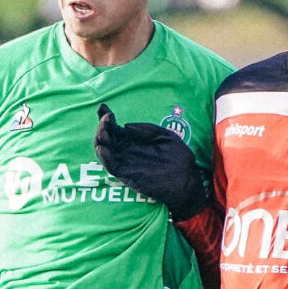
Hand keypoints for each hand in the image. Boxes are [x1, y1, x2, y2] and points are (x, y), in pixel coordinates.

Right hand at [95, 104, 212, 221]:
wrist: (187, 181)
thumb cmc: (179, 159)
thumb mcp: (165, 136)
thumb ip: (146, 130)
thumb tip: (126, 126)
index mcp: (134, 140)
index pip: (115, 128)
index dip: (106, 117)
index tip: (103, 107)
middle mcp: (126, 150)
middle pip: (106, 137)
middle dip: (102, 126)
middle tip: (106, 118)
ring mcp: (125, 162)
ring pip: (105, 150)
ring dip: (100, 139)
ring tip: (104, 131)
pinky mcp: (126, 175)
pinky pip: (111, 166)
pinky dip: (104, 157)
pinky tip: (103, 148)